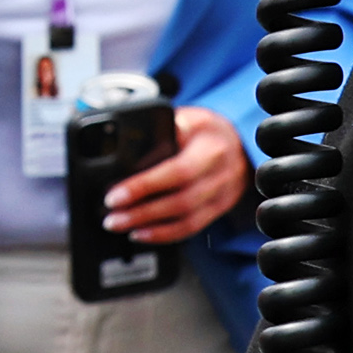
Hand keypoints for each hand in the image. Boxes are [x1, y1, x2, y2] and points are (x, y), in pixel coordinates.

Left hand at [105, 105, 250, 247]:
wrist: (241, 144)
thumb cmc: (207, 130)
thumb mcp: (190, 117)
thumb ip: (166, 128)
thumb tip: (133, 141)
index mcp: (210, 148)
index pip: (176, 171)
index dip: (144, 186)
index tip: (115, 196)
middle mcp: (219, 174)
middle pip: (179, 201)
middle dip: (141, 213)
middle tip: (111, 217)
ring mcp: (222, 195)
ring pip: (185, 220)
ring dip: (149, 227)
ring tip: (120, 225)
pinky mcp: (218, 209)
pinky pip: (191, 228)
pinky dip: (164, 235)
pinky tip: (142, 234)